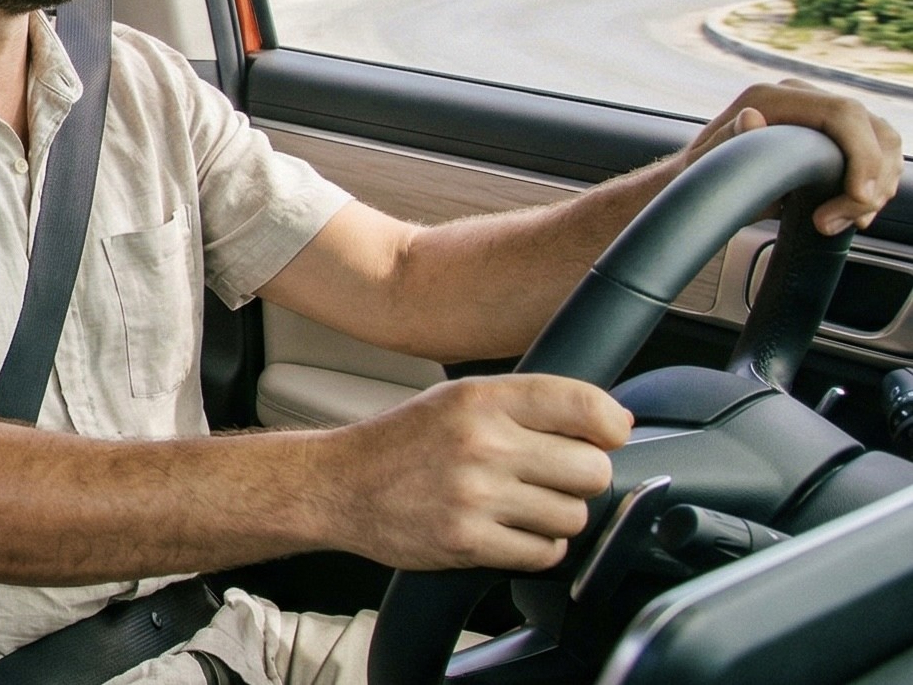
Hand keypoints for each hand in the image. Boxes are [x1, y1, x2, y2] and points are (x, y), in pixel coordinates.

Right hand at [317, 375, 628, 572]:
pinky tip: (509, 530)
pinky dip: (536, 547)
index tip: (606, 436)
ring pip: (573, 517)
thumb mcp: (457, 398)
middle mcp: (481, 444)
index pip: (586, 406)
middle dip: (582, 478)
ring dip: (557, 517)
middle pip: (592, 471)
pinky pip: (544, 553)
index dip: (611, 426)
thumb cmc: (403, 442)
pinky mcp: (468, 542)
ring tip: (522, 506)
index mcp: (481, 399)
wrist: (338, 485)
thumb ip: (526, 404)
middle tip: (553, 477)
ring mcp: (475, 496)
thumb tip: (613, 423)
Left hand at [682, 80, 901, 233]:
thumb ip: (730, 142)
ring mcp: (819, 113)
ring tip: (852, 218)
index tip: (859, 196)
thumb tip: (750, 117)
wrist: (701, 183)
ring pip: (882, 141)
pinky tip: (858, 211)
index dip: (863, 155)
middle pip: (872, 128)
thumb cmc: (703, 176)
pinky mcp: (831, 134)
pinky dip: (877, 183)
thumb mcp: (709, 166)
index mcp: (771, 97)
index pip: (844, 113)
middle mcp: (800, 97)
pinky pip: (876, 152)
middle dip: (874, 178)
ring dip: (879, 185)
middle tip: (852, 218)